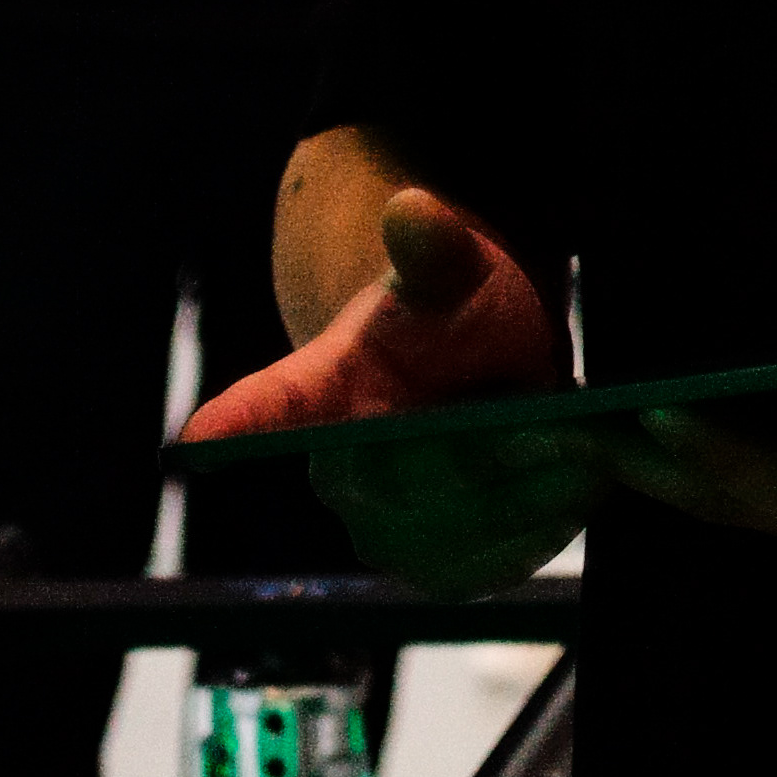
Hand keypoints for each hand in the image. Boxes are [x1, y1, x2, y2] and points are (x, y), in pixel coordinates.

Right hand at [185, 187, 592, 596]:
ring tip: (581, 446)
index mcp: (321, 394)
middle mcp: (341, 478)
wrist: (482, 363)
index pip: (268, 407)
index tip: (195, 437)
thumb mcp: (450, 269)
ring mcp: (388, 535)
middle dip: (495, 457)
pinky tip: (575, 484)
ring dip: (533, 496)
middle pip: (415, 483)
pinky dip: (545, 528)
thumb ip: (433, 248)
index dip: (233, 422)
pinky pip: (495, 565)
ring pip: (463, 534)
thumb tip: (412, 206)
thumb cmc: (449, 312)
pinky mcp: (443, 570)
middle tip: (563, 422)